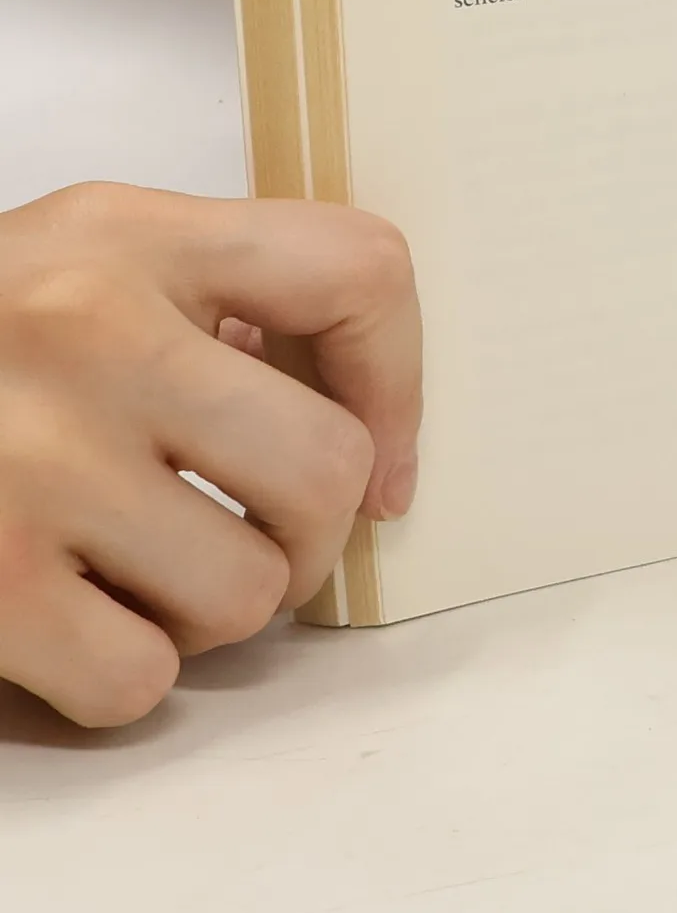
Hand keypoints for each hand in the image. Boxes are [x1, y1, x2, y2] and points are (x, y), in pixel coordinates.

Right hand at [0, 184, 421, 726]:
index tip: (386, 456)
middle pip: (328, 467)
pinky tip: (75, 615)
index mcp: (127, 234)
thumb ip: (220, 297)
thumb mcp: (83, 258)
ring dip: (216, 604)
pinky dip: (126, 671)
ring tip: (146, 564)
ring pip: (248, 591)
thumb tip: (368, 417)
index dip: (402, 379)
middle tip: (258, 528)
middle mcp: (85, 332)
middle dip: (311, 528)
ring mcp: (27, 463)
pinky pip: (141, 679)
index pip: (358, 269)